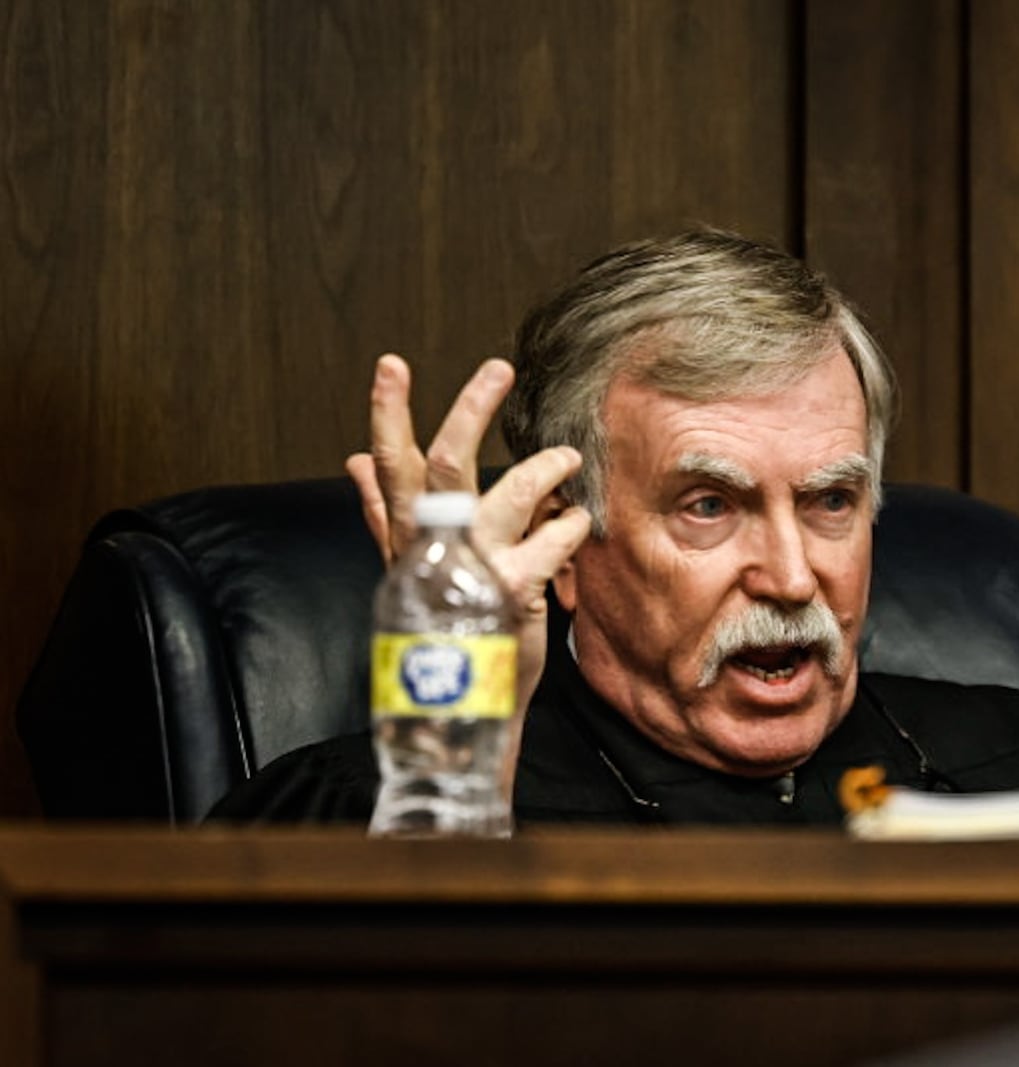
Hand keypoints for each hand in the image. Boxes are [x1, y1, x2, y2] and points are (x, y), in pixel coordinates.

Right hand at [346, 354, 592, 736]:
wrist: (460, 707)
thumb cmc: (442, 628)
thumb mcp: (407, 568)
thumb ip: (386, 512)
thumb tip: (355, 460)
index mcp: (410, 535)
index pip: (391, 464)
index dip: (389, 412)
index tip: (392, 364)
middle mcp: (438, 545)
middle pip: (449, 461)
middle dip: (473, 407)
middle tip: (499, 368)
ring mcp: (476, 567)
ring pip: (512, 491)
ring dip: (546, 466)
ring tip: (568, 457)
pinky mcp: (515, 591)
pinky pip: (555, 538)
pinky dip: (573, 523)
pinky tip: (579, 523)